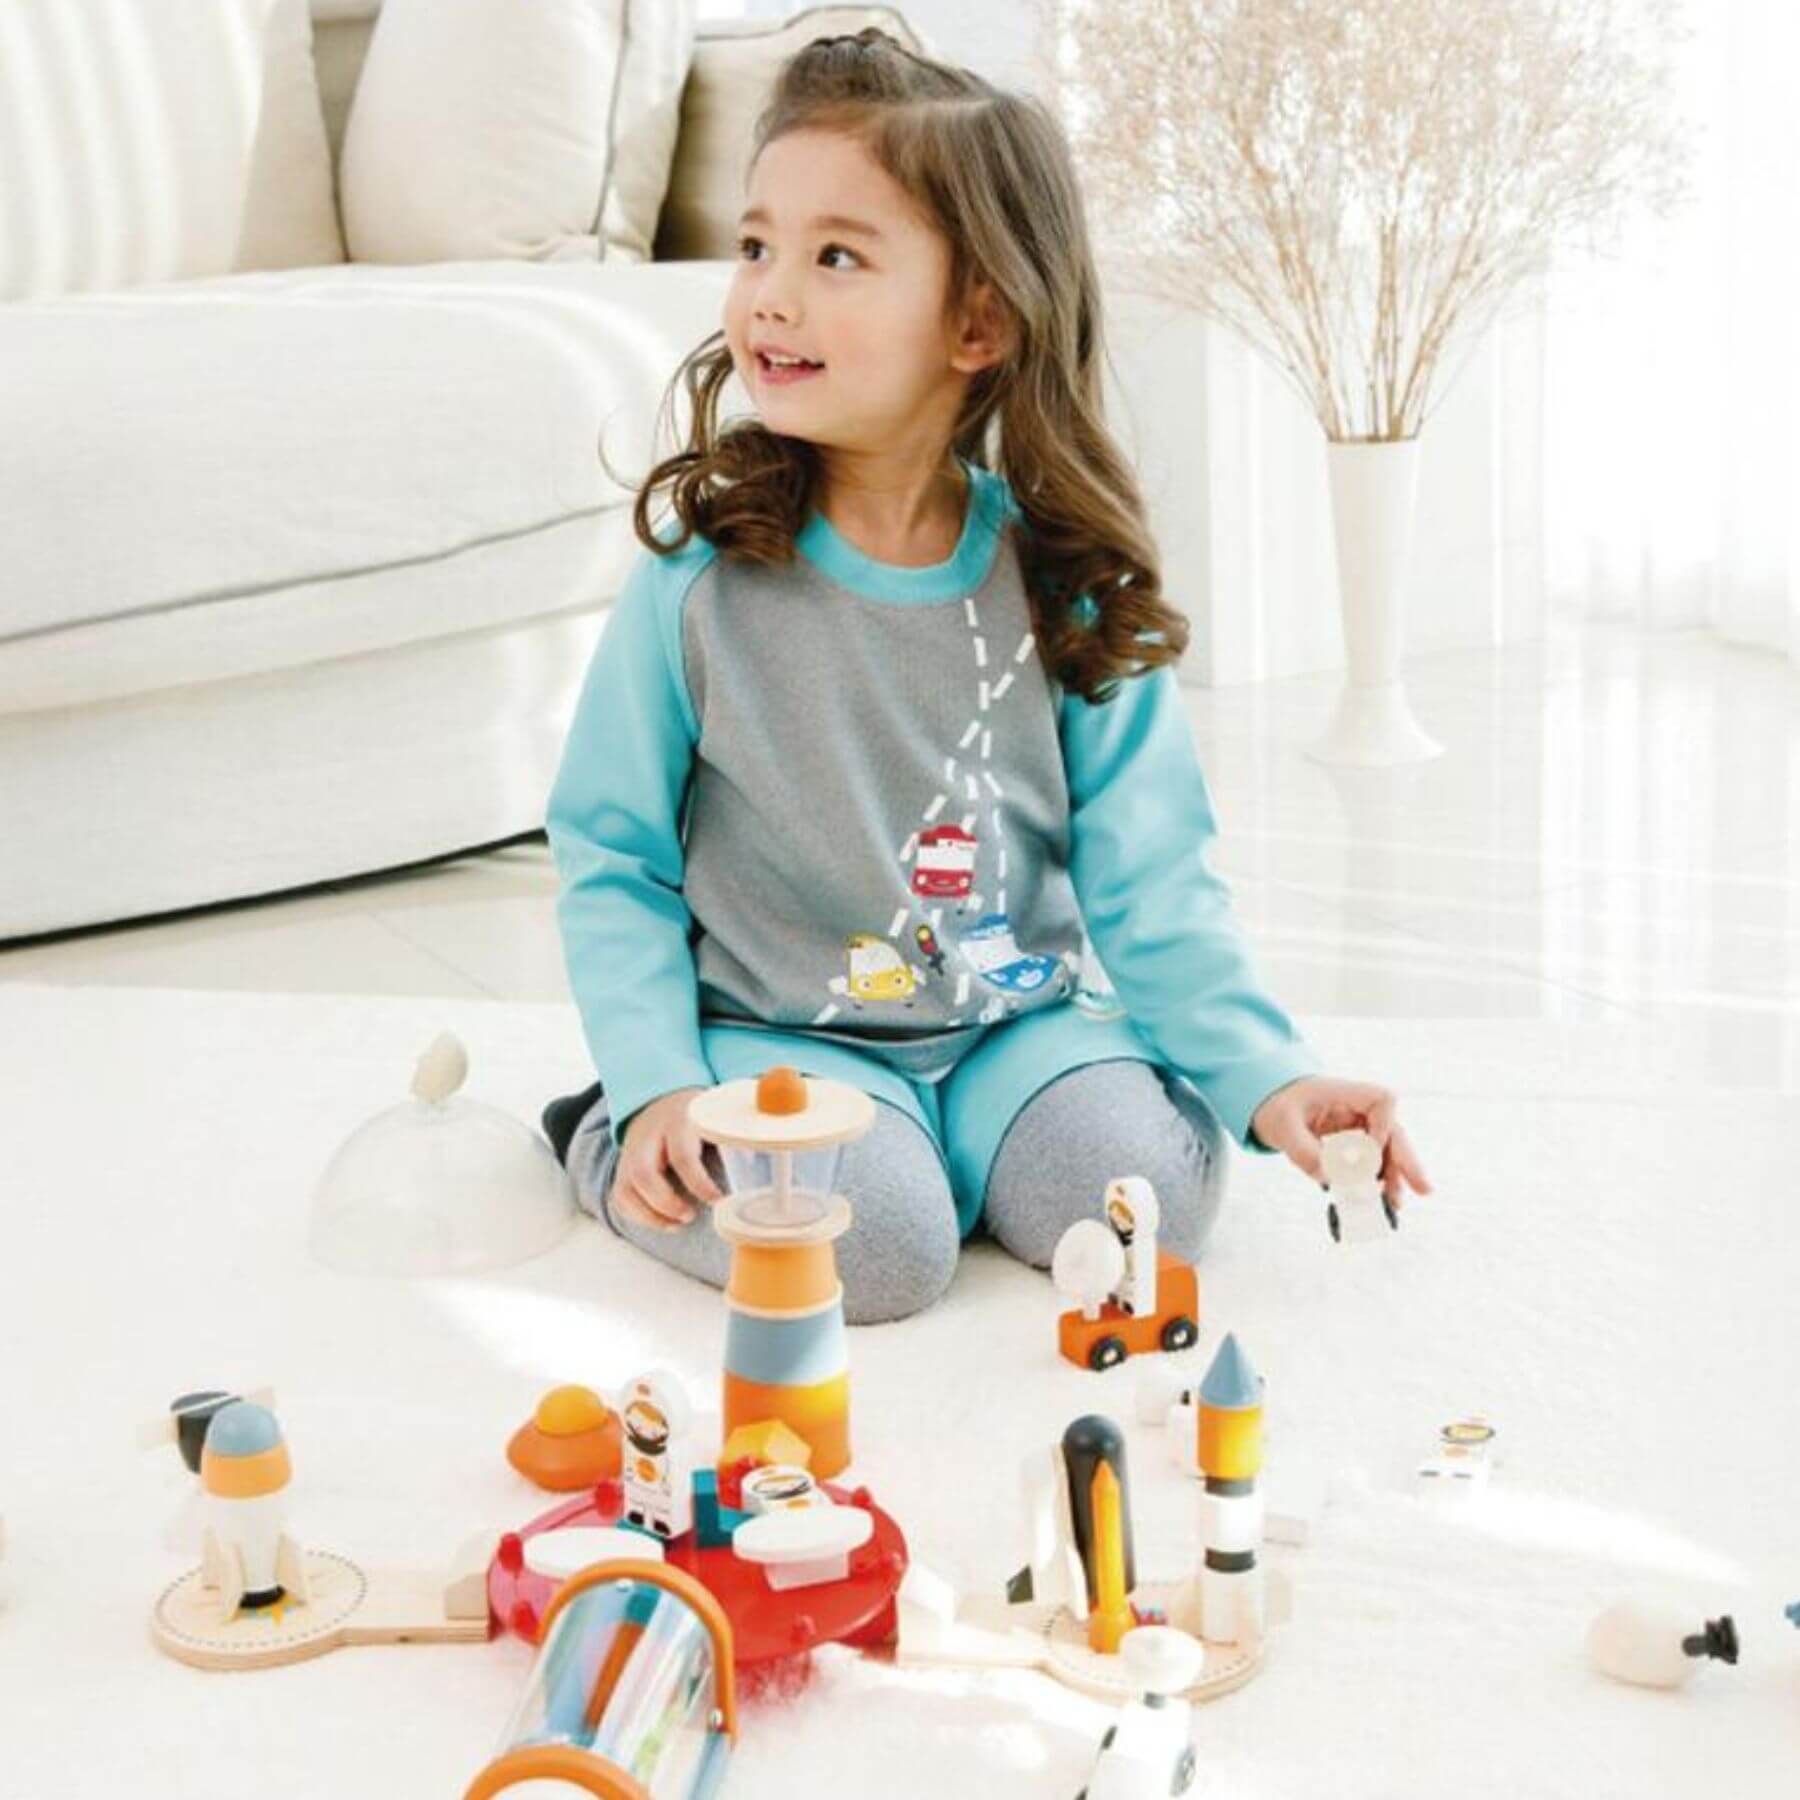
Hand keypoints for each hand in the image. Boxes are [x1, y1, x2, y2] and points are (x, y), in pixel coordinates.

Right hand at [614, 1086, 722, 1231]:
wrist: (661, 1101)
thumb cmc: (696, 1115)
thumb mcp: (715, 1113)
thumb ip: (735, 1132)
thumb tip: (766, 1155)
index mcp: (678, 1119)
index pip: (682, 1155)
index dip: (699, 1183)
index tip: (718, 1200)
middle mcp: (648, 1136)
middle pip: (644, 1173)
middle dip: (667, 1203)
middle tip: (691, 1215)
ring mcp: (630, 1153)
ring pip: (626, 1189)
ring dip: (652, 1215)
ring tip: (679, 1223)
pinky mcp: (622, 1168)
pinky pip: (621, 1197)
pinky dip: (639, 1216)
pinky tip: (665, 1222)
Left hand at [1249, 1076, 1431, 1209]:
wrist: (1267, 1106)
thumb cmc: (1276, 1105)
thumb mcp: (1282, 1126)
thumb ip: (1304, 1151)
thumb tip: (1332, 1179)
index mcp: (1344, 1093)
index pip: (1381, 1100)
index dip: (1383, 1125)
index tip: (1372, 1148)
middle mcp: (1357, 1110)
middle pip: (1392, 1131)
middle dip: (1406, 1160)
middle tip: (1423, 1188)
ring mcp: (1357, 1128)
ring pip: (1385, 1151)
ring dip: (1392, 1177)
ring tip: (1396, 1203)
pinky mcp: (1351, 1145)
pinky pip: (1370, 1163)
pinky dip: (1375, 1181)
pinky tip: (1382, 1200)